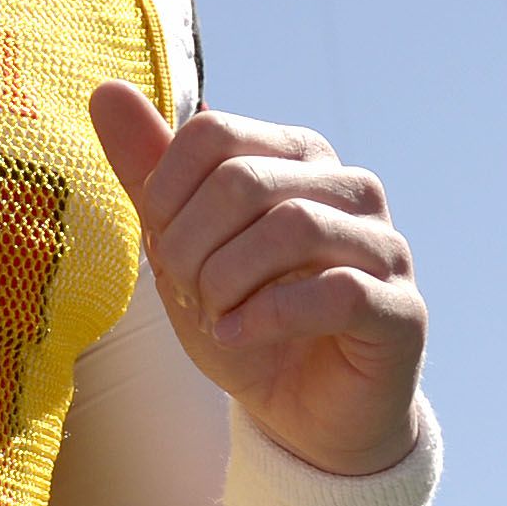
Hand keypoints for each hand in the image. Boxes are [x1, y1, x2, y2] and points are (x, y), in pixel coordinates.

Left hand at [88, 83, 424, 479]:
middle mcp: (349, 190)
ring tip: (215, 317)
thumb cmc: (247, 321)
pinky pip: (336, 292)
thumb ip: (149, 174)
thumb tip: (105, 90)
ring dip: (228, 282)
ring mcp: (384, 247)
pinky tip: (241, 337)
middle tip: (186, 294)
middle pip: (245, 181)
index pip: (213, 133)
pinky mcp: (401, 310)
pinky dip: (269, 317)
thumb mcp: (181, 248)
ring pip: (292, 228)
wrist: (304, 414)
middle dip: (191, 247)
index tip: (161, 252)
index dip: (166, 194)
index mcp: (298, 158)